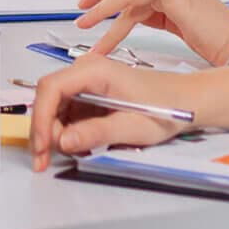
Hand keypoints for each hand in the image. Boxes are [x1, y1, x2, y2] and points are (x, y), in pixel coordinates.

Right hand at [27, 58, 228, 171]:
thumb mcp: (133, 126)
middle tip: (44, 159)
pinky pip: (68, 110)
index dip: (40, 120)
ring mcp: (88, 80)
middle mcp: (87, 69)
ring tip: (64, 154)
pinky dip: (67, 130)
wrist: (187, 101)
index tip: (42, 146)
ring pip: (55, 105)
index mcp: (95, 70)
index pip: (50, 88)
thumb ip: (96, 133)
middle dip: (44, 130)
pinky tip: (78, 144)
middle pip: (49, 97)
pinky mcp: (91, 92)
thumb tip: (63, 141)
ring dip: (54, 132)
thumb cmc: (167, 107)